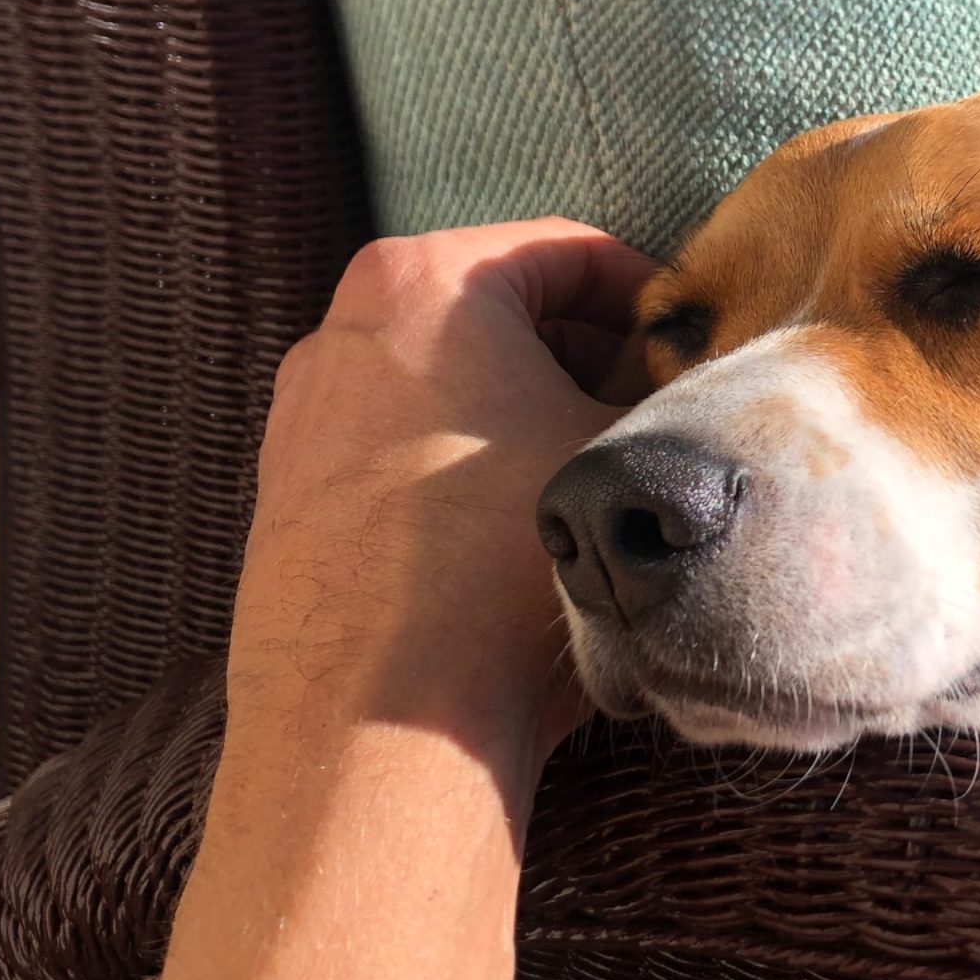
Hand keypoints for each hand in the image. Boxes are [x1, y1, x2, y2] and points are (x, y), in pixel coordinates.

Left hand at [226, 217, 657, 790]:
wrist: (377, 726)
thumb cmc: (502, 571)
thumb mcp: (627, 458)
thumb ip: (667, 400)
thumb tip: (691, 394)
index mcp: (424, 281)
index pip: (572, 253)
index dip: (653, 306)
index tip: (693, 363)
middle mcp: (342, 330)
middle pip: (501, 315)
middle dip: (583, 362)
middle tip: (652, 425)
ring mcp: (301, 416)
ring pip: (448, 387)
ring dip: (523, 421)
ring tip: (589, 494)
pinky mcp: (285, 497)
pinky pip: (397, 454)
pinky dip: (460, 475)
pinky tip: (512, 549)